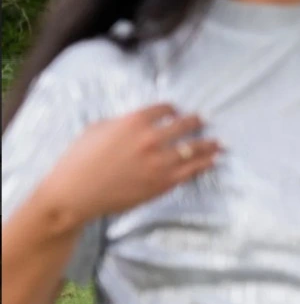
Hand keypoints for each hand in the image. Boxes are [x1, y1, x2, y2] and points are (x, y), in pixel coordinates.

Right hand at [40, 103, 219, 224]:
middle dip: (198, 121)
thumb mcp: (98, 129)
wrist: (74, 194)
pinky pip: (190, 172)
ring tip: (221, 142)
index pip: (164, 109)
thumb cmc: (79, 160)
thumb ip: (123, 122)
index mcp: (134, 122)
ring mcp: (159, 163)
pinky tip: (212, 161)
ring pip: (194, 149)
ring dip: (210, 144)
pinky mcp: (162, 183)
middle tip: (205, 120)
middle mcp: (151, 140)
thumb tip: (140, 122)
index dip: (172, 108)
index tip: (176, 111)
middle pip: (185, 125)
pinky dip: (204, 164)